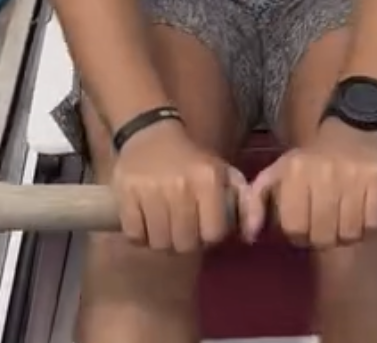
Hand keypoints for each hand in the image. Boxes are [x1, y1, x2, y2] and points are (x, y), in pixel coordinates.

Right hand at [112, 120, 245, 252]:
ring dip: (162, 239)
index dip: (209, 235)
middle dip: (184, 241)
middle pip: (184, 244)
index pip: (213, 234)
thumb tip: (251, 237)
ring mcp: (150, 190)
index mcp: (207, 179)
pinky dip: (139, 234)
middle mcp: (180, 185)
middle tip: (181, 226)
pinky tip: (145, 218)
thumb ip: (245, 203)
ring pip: (159, 243)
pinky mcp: (125, 193)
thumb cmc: (191, 160)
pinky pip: (134, 235)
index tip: (203, 225)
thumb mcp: (223, 173)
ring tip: (163, 222)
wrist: (151, 133)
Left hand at [244, 118, 376, 248]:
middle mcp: (324, 172)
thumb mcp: (279, 173)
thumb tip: (248, 236)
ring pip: (350, 234)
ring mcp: (355, 175)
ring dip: (347, 234)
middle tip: (327, 224)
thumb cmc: (311, 161)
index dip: (300, 234)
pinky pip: (373, 224)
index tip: (306, 224)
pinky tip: (363, 212)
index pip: (294, 229)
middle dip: (324, 237)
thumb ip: (257, 202)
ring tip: (345, 218)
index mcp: (295, 170)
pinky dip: (369, 226)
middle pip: (323, 236)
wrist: (352, 130)